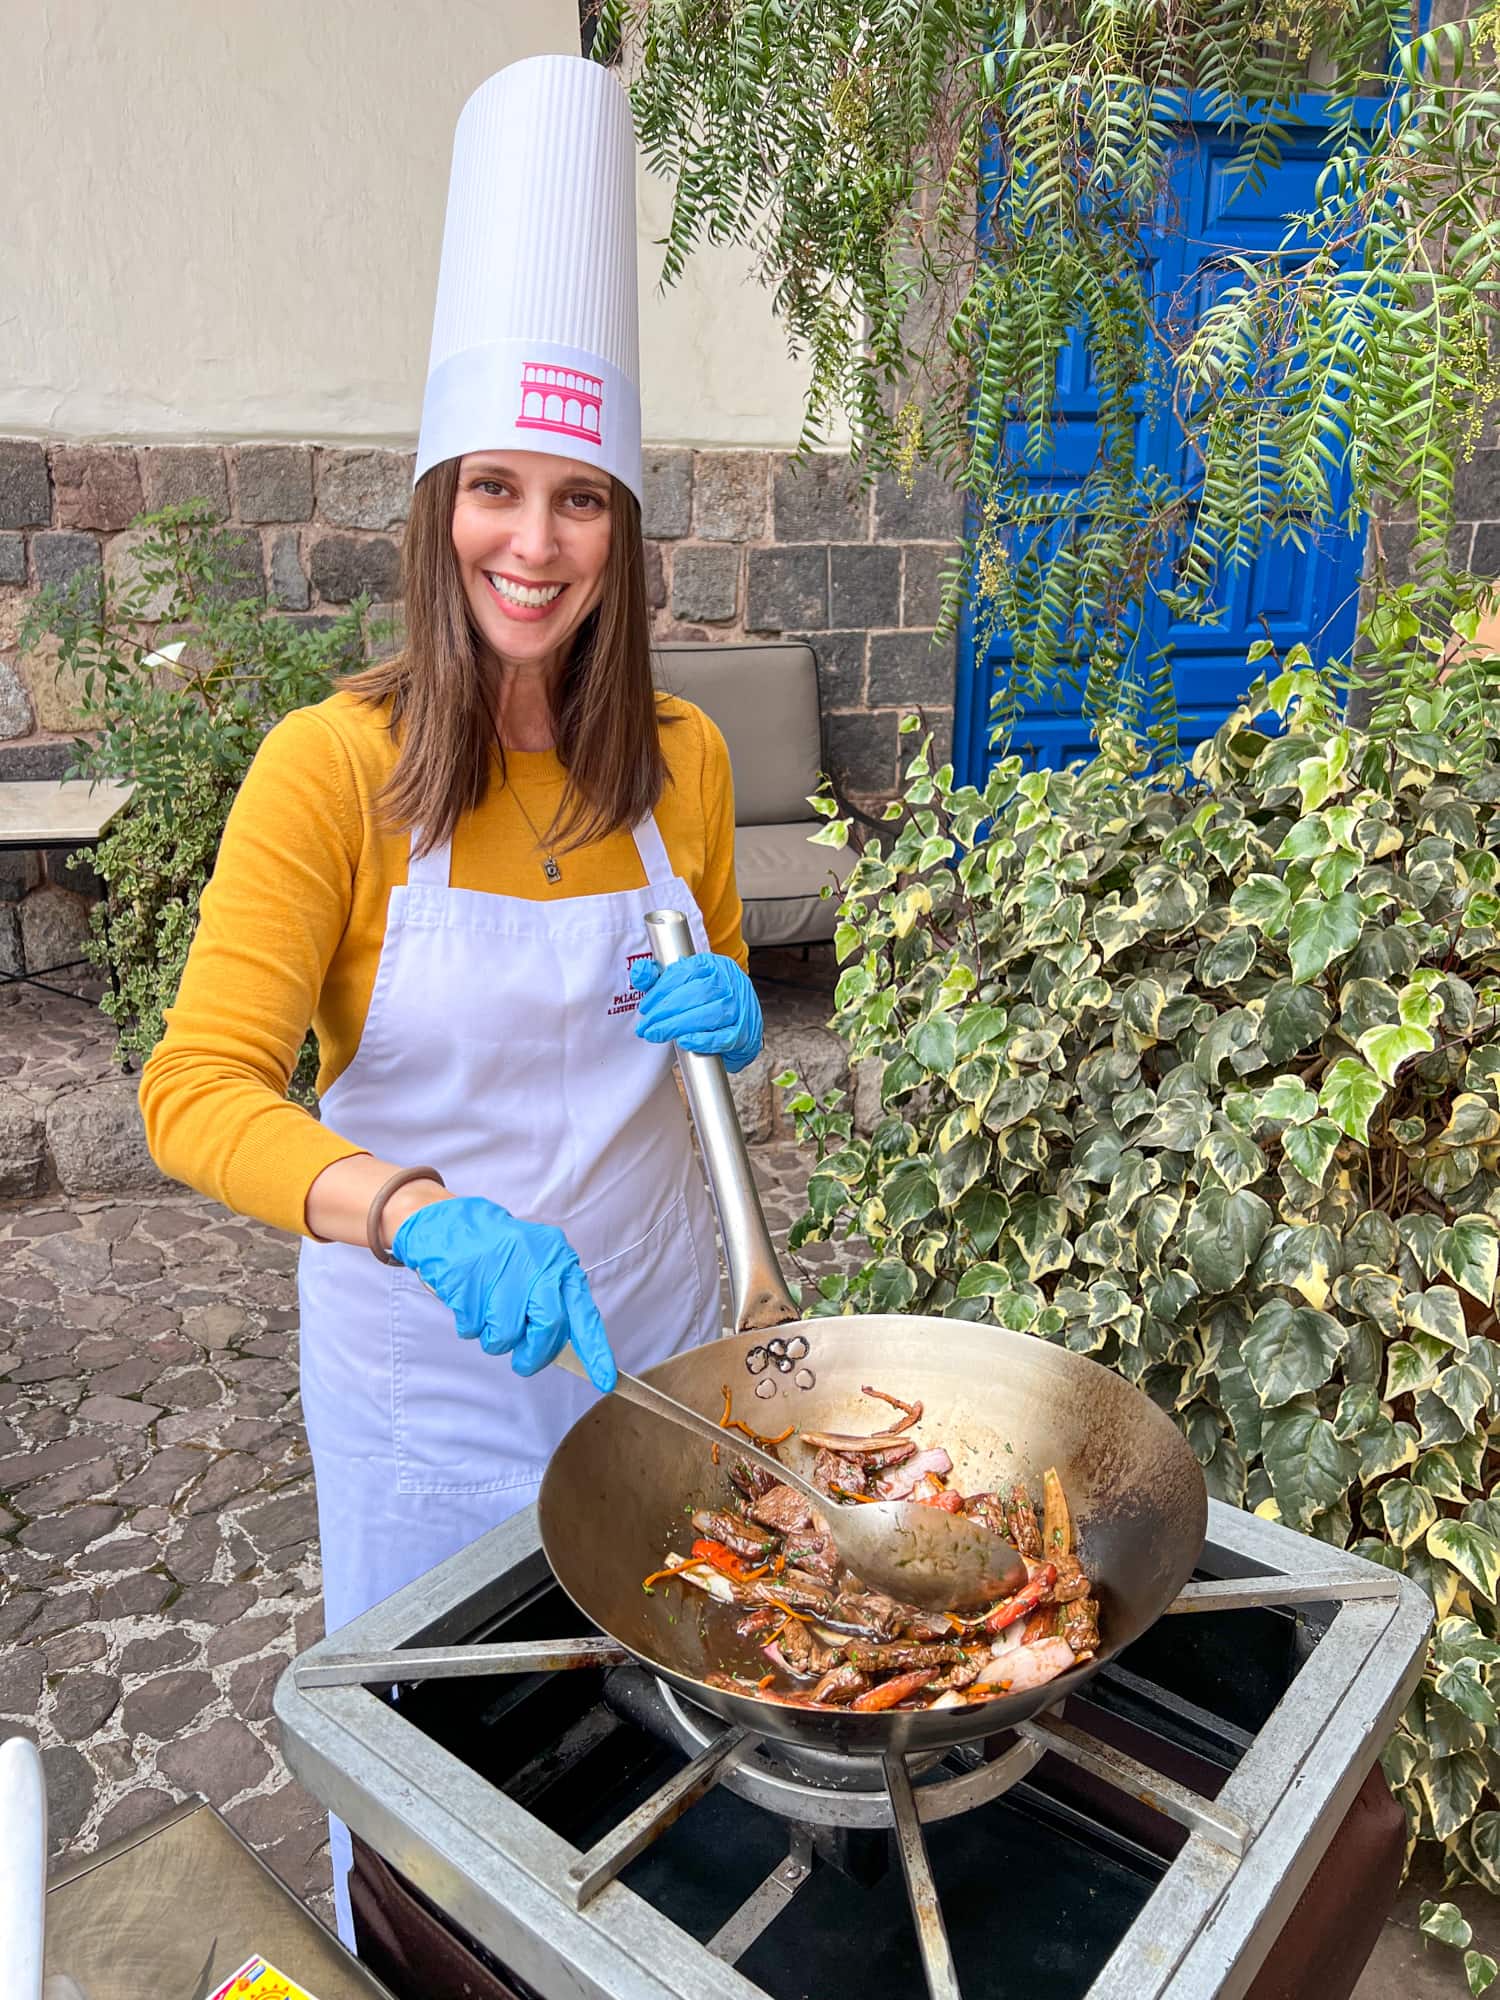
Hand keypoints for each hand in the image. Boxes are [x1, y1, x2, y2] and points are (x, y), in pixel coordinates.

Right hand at [391, 1196, 616, 1390]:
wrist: (452, 1224)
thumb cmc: (500, 1253)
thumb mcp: (539, 1264)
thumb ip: (554, 1301)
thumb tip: (558, 1347)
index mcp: (558, 1262)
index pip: (585, 1314)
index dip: (595, 1351)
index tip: (604, 1381)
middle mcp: (536, 1265)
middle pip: (548, 1328)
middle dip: (535, 1355)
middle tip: (523, 1362)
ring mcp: (502, 1272)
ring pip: (506, 1336)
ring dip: (495, 1338)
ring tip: (488, 1314)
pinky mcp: (469, 1283)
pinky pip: (473, 1329)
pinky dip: (470, 1325)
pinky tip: (469, 1301)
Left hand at [631, 953, 761, 1072]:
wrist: (739, 1021)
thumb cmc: (706, 1000)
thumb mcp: (681, 983)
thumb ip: (656, 977)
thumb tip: (640, 972)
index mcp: (713, 965)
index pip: (685, 973)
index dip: (661, 991)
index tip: (645, 1007)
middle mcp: (730, 983)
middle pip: (697, 994)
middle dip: (665, 1011)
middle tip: (646, 1026)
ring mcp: (740, 1008)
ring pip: (709, 1015)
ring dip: (678, 1026)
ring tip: (657, 1035)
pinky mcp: (745, 1033)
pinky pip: (724, 1037)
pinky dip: (703, 1040)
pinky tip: (684, 1041)